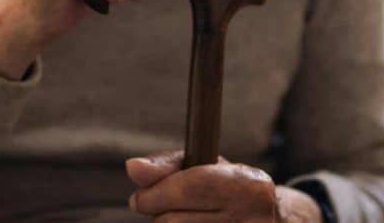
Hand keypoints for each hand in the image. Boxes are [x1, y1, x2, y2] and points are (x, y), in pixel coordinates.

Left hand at [125, 151, 322, 222]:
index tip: (141, 199)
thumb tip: (132, 167)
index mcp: (247, 186)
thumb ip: (168, 167)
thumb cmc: (231, 192)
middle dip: (158, 217)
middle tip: (162, 212)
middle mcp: (251, 219)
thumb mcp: (208, 170)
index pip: (186, 190)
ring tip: (185, 221)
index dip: (153, 195)